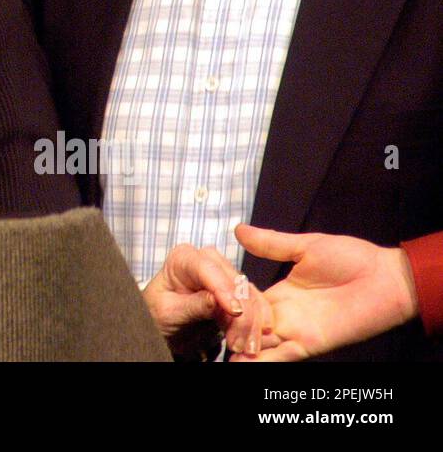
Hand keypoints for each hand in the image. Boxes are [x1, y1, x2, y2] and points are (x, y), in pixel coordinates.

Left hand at [143, 243, 273, 357]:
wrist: (165, 324)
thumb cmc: (159, 313)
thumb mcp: (169, 312)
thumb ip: (193, 305)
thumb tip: (216, 300)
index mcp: (182, 258)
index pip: (206, 268)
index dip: (223, 289)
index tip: (235, 311)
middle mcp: (207, 260)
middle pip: (234, 282)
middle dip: (242, 314)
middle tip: (241, 344)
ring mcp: (225, 274)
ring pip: (249, 295)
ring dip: (253, 324)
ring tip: (247, 349)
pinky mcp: (237, 291)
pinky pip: (255, 305)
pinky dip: (258, 325)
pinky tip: (255, 342)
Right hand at [229, 224, 418, 361]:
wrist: (386, 278)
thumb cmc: (352, 258)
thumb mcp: (305, 246)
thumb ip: (271, 243)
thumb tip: (238, 230)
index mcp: (281, 293)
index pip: (246, 303)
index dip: (228, 304)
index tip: (207, 302)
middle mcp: (285, 315)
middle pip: (249, 326)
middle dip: (230, 330)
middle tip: (210, 330)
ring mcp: (297, 331)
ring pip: (261, 345)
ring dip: (242, 349)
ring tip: (220, 353)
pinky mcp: (311, 343)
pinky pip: (282, 356)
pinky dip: (263, 362)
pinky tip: (243, 363)